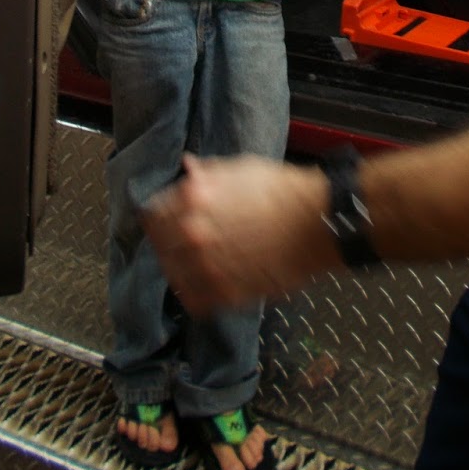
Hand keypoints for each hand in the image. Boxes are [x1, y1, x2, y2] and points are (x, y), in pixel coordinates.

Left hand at [143, 153, 330, 313]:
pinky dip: (197, 295)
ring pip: (173, 276)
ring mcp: (207, 265)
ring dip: (180, 270)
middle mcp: (193, 232)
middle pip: (160, 247)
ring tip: (195, 267)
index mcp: (193, 198)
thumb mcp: (240, 169)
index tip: (165, 223)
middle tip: (182, 246)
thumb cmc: (282, 191)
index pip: (153, 215)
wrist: (315, 222)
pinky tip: (207, 286)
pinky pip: (195, 301)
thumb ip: (208, 173)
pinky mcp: (226, 292)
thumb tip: (187, 168)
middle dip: (169, 244)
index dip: (159, 218)